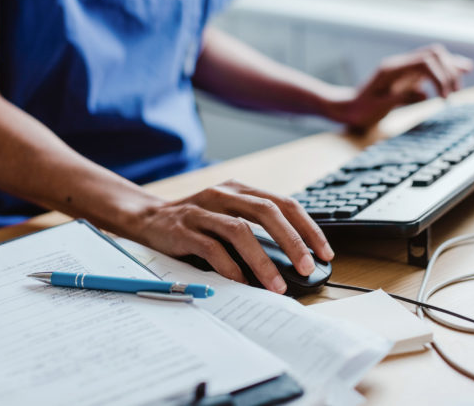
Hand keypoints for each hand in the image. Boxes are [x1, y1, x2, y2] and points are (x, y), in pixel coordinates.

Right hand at [134, 179, 333, 293]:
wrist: (148, 218)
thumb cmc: (197, 221)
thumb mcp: (229, 214)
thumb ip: (256, 227)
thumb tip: (296, 258)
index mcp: (241, 189)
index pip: (284, 203)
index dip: (308, 228)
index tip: (324, 252)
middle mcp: (224, 194)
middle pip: (266, 212)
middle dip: (292, 241)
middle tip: (308, 267)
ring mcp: (203, 210)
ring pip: (240, 231)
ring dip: (262, 260)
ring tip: (276, 284)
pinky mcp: (184, 229)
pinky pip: (211, 248)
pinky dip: (230, 267)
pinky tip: (242, 283)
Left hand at [328, 45, 472, 130]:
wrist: (348, 109)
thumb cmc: (360, 110)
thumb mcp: (378, 107)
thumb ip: (399, 98)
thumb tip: (423, 94)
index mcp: (392, 69)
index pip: (425, 62)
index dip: (440, 76)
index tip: (445, 98)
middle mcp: (400, 65)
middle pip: (434, 54)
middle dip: (449, 71)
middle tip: (454, 94)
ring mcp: (404, 70)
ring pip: (434, 60)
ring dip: (449, 70)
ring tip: (462, 81)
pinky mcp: (407, 78)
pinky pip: (429, 71)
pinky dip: (443, 75)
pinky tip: (451, 84)